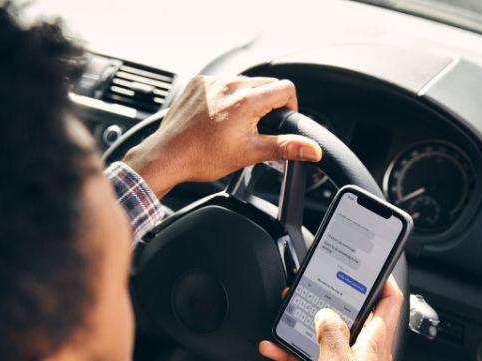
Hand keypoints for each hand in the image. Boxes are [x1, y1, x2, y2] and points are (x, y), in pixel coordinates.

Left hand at [123, 75, 321, 197]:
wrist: (168, 156)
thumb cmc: (203, 157)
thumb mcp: (250, 154)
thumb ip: (285, 148)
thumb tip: (313, 150)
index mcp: (246, 100)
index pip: (286, 88)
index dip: (289, 106)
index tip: (280, 122)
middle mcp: (229, 84)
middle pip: (265, 84)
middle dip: (267, 104)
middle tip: (256, 128)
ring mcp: (211, 82)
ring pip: (243, 83)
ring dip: (246, 99)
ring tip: (234, 125)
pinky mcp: (197, 84)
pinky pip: (221, 83)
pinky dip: (225, 97)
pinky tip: (216, 118)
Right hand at [259, 278, 403, 360]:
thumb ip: (330, 333)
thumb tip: (326, 313)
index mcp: (375, 343)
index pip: (389, 299)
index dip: (382, 277)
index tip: (369, 263)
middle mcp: (368, 352)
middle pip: (355, 313)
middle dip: (333, 298)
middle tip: (316, 285)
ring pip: (332, 334)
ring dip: (309, 326)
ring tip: (289, 316)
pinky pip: (319, 356)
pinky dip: (299, 351)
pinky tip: (278, 348)